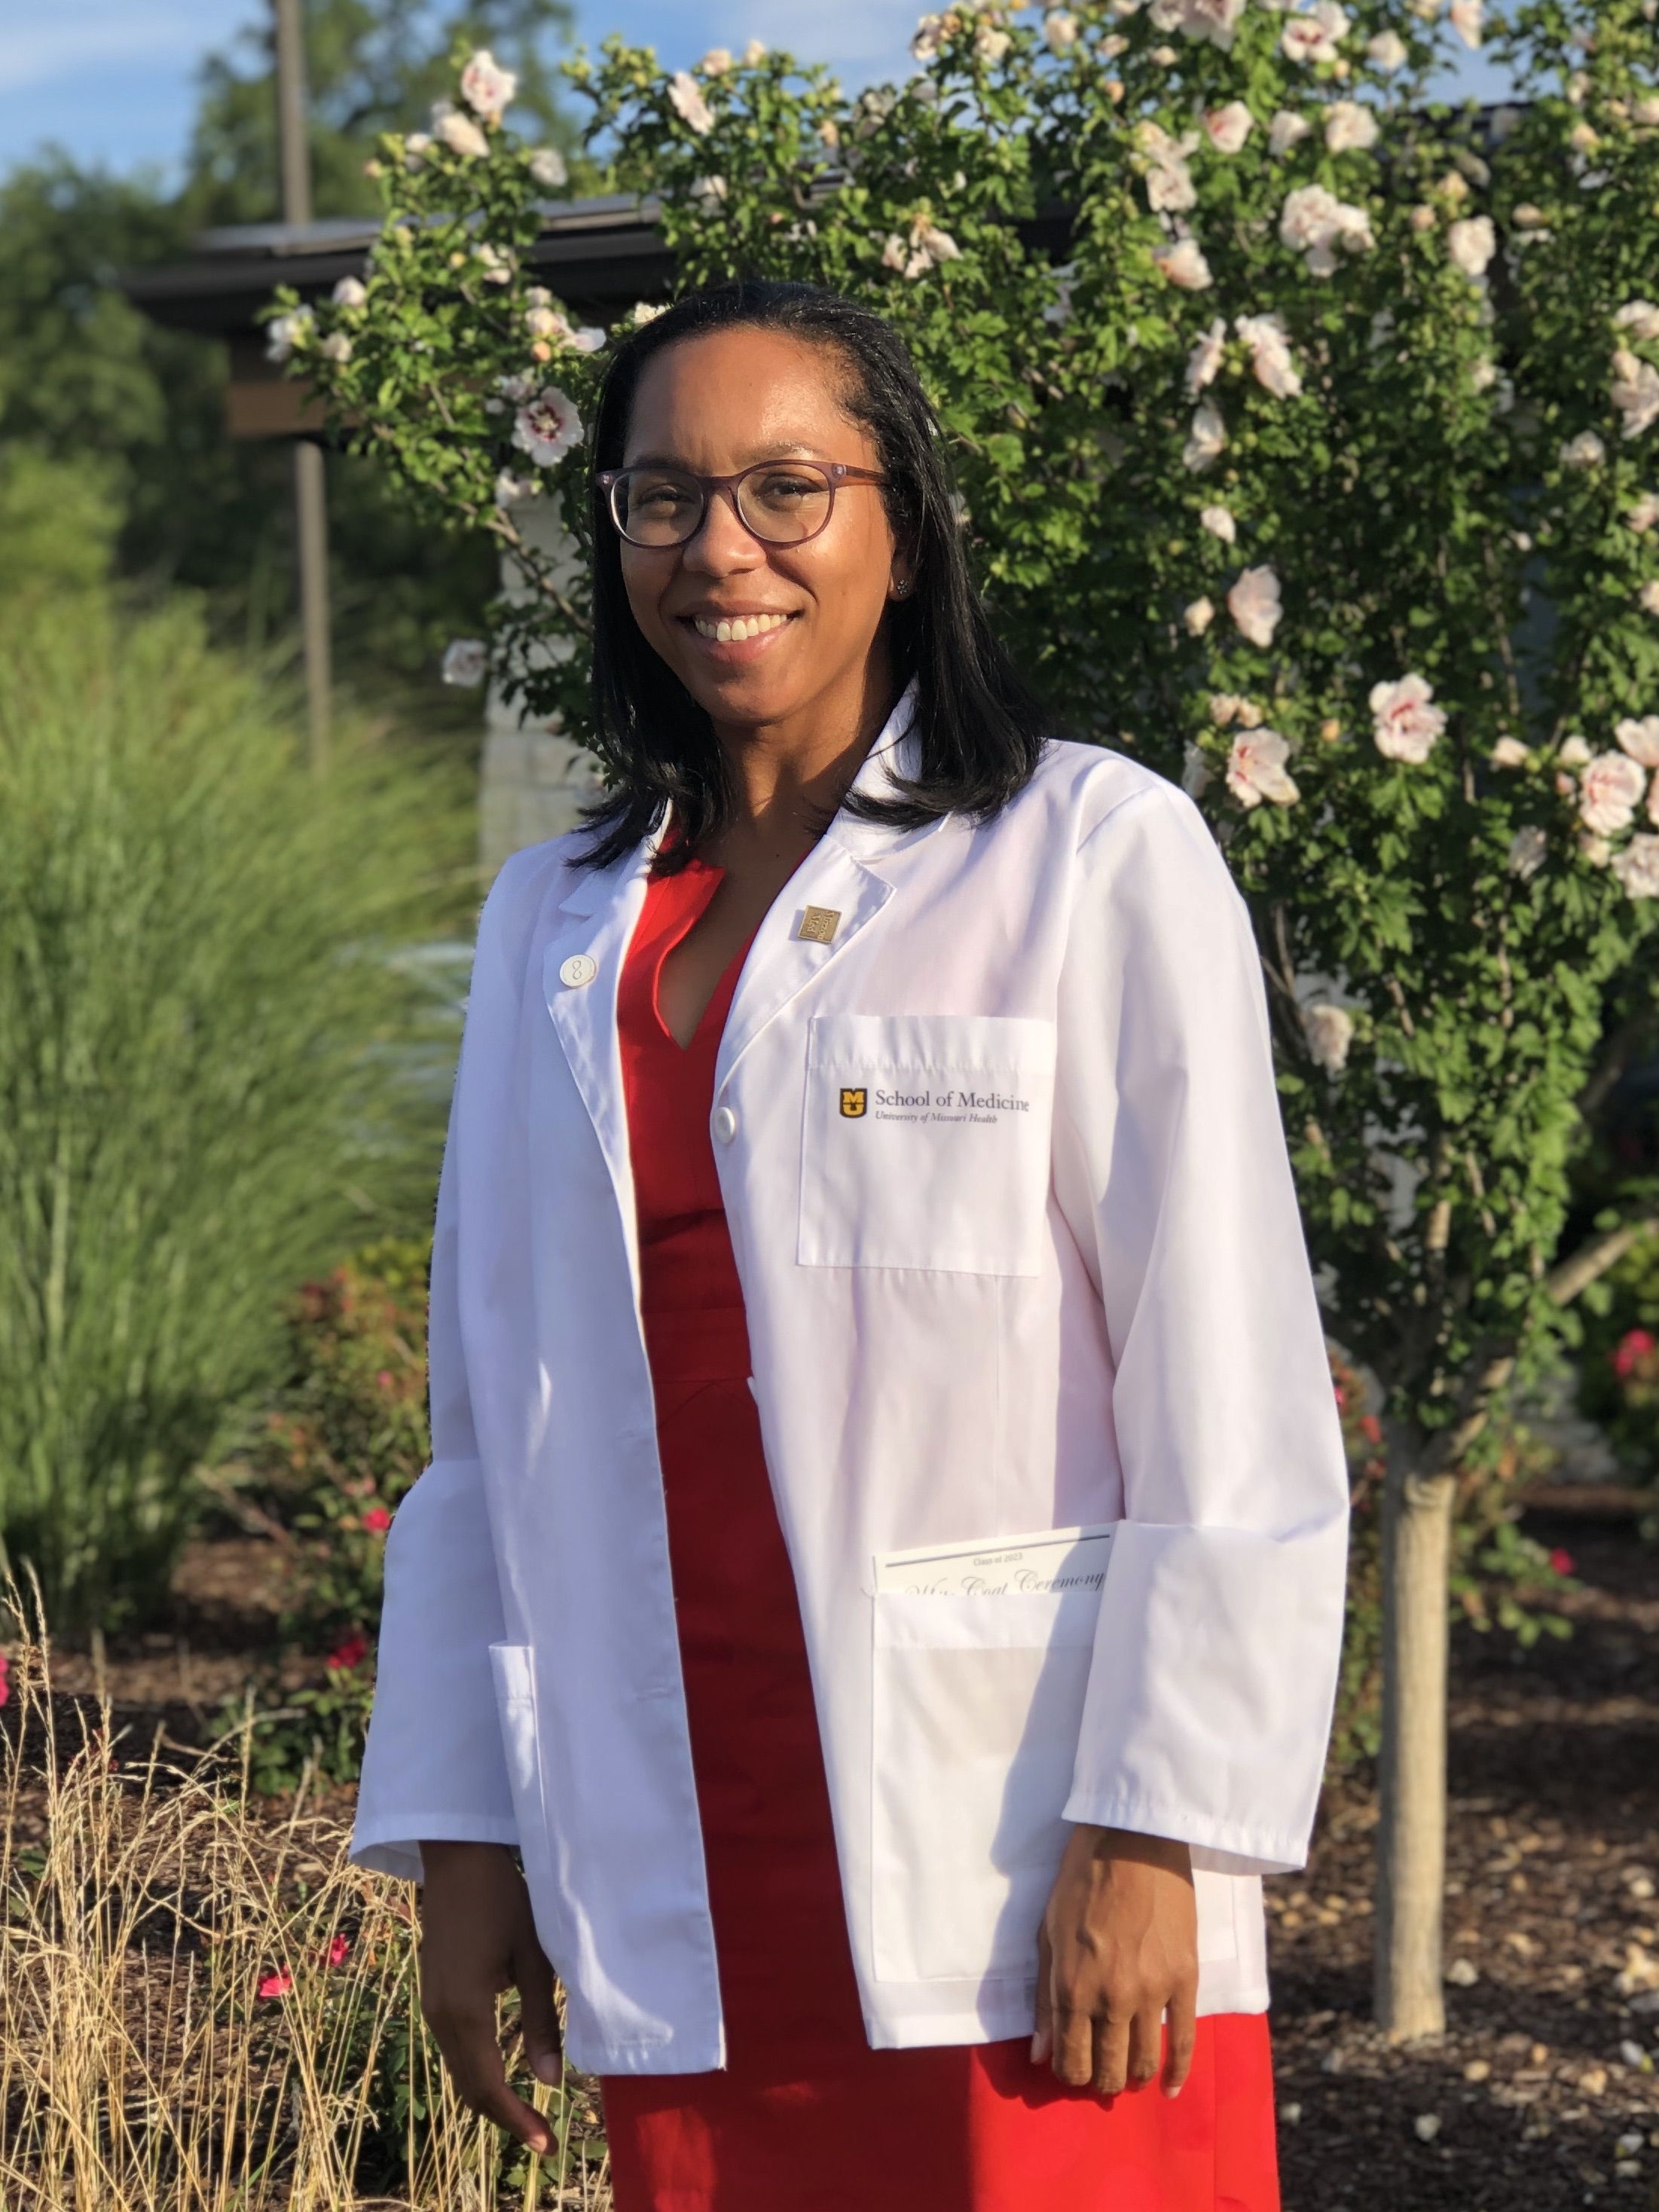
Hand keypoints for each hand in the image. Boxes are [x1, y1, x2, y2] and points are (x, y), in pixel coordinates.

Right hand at [418, 1840, 561, 2151]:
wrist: (457, 1860)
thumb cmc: (504, 1901)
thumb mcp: (534, 1958)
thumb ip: (540, 2021)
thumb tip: (551, 2080)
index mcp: (466, 2012)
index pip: (488, 2087)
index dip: (517, 2121)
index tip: (545, 2145)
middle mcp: (441, 2017)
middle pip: (469, 2088)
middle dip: (505, 2117)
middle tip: (543, 2139)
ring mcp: (432, 2007)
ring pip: (459, 2070)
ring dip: (490, 2095)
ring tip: (529, 2112)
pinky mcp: (433, 1994)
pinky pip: (455, 2048)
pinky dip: (478, 2070)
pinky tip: (504, 2071)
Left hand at [1032, 1823, 1197, 2098]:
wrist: (1131, 1841)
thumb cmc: (1080, 1881)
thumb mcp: (1047, 1935)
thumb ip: (1044, 2000)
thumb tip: (1039, 2056)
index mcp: (1072, 1988)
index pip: (1070, 2060)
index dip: (1068, 2073)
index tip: (1070, 2068)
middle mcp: (1112, 1999)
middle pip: (1108, 2068)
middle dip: (1101, 2079)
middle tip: (1099, 2071)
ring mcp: (1152, 1992)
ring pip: (1144, 2061)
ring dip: (1133, 2076)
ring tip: (1129, 2075)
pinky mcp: (1185, 1979)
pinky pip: (1184, 2039)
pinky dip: (1178, 2071)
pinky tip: (1169, 2088)